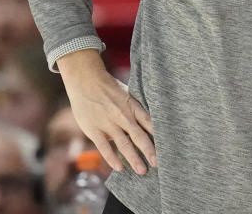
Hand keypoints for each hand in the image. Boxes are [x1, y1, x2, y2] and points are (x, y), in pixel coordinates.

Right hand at [57, 50, 156, 174]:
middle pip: (139, 137)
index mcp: (133, 106)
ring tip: (142, 171)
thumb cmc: (108, 88)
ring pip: (124, 144)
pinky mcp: (94, 129)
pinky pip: (105, 147)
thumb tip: (146, 125)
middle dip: (149, 152)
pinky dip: (112, 158)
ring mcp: (108, 123)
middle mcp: (122, 115)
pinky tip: (120, 168)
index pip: (149, 124)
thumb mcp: (127, 94)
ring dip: (134, 159)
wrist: (85, 79)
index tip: (166, 149)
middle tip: (158, 165)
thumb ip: (135, 110)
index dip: (158, 137)